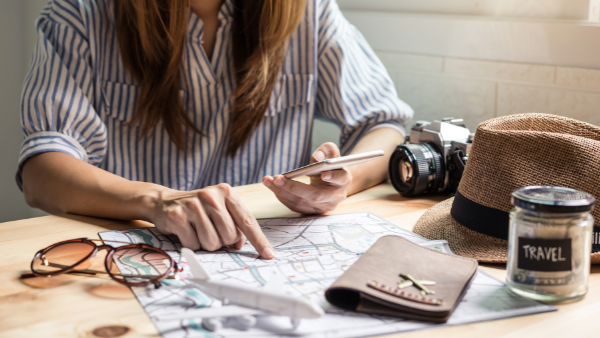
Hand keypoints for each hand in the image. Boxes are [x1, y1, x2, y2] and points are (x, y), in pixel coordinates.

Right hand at [151, 183, 274, 258]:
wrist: (164, 201)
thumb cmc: (199, 209)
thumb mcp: (220, 209)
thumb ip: (235, 224)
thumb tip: (240, 244)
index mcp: (227, 193)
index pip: (248, 220)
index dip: (259, 240)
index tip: (268, 254)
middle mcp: (211, 196)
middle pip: (230, 236)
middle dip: (223, 241)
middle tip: (211, 231)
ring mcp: (193, 205)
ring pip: (212, 243)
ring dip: (206, 244)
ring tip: (198, 231)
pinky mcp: (177, 216)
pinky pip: (193, 244)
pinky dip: (191, 244)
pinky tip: (186, 232)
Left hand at [262, 142, 351, 213]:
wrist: (333, 183)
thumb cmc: (330, 166)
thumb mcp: (332, 154)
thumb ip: (327, 151)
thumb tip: (318, 157)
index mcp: (344, 180)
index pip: (340, 178)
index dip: (333, 177)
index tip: (324, 174)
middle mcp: (336, 197)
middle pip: (315, 195)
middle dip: (294, 187)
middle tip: (277, 178)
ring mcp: (324, 207)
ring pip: (302, 202)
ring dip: (282, 192)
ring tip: (268, 180)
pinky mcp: (312, 212)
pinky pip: (296, 207)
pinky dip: (283, 197)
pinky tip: (273, 187)